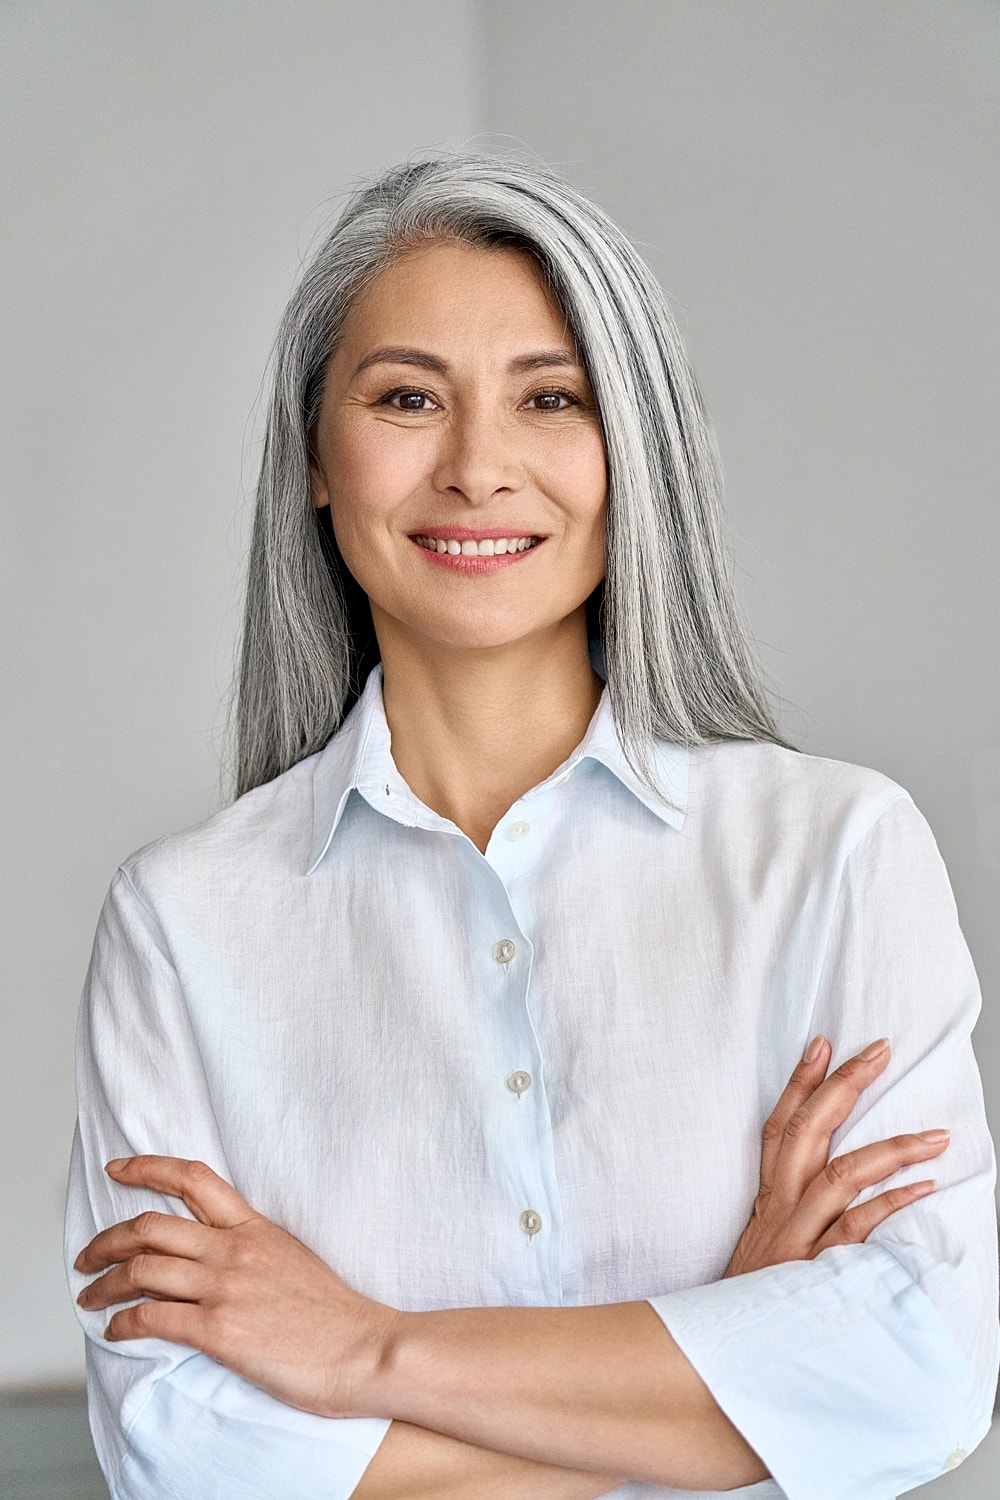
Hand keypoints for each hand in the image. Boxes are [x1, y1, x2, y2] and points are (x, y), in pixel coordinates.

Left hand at [74, 1156, 396, 1417]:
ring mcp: (225, 1287)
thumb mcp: (293, 1257)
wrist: (362, 1349)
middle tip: (87, 1255)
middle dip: (107, 1239)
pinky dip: (123, 1322)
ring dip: (104, 1284)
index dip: (147, 1167)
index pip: (192, 1178)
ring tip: (90, 1297)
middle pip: (150, 1226)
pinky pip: (151, 1317)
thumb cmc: (334, 1314)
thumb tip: (217, 1254)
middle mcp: (235, 1249)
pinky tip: (116, 1329)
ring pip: (141, 1269)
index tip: (117, 1169)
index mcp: (254, 1226)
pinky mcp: (218, 1329)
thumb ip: (253, 1248)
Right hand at [724, 1036, 949, 1277]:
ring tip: (936, 1135)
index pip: (779, 1124)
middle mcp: (781, 1205)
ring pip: (842, 1172)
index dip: (799, 1081)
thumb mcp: (762, 1243)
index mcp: (768, 1196)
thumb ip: (788, 1211)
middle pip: (808, 1130)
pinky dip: (891, 1201)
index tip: (823, 1043)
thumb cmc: (754, 1295)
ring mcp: (798, 1233)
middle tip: (879, 1051)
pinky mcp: (815, 1266)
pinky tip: (923, 1186)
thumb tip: (824, 1180)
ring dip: (892, 1147)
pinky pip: (858, 1225)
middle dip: (844, 1085)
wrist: (727, 1348)